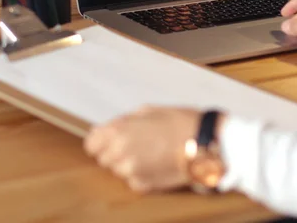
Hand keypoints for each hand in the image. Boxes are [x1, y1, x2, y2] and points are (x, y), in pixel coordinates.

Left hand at [84, 106, 200, 192]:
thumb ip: (124, 121)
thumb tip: (110, 128)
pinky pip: (133, 181)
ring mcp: (131, 172)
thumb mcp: (148, 111)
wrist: (204, 141)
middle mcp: (120, 153)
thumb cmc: (179, 122)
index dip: (100, 141)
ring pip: (118, 171)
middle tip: (135, 143)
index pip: (91, 144)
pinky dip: (141, 174)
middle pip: (103, 159)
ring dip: (127, 164)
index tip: (109, 139)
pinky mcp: (144, 185)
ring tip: (149, 153)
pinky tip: (156, 163)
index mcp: (118, 131)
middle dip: (114, 152)